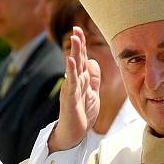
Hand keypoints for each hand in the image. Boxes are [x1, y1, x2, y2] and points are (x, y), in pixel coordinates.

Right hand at [48, 27, 100, 151]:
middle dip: (78, 44)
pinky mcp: (70, 100)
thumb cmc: (81, 114)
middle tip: (76, 28)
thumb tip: (92, 60)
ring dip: (75, 52)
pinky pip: (72, 84)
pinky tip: (71, 61)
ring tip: (74, 38)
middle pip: (77, 60)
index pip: (82, 59)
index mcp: (81, 80)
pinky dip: (72, 72)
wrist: (73, 135)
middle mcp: (75, 82)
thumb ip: (93, 78)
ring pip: (74, 68)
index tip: (79, 30)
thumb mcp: (92, 93)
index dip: (82, 45)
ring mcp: (71, 90)